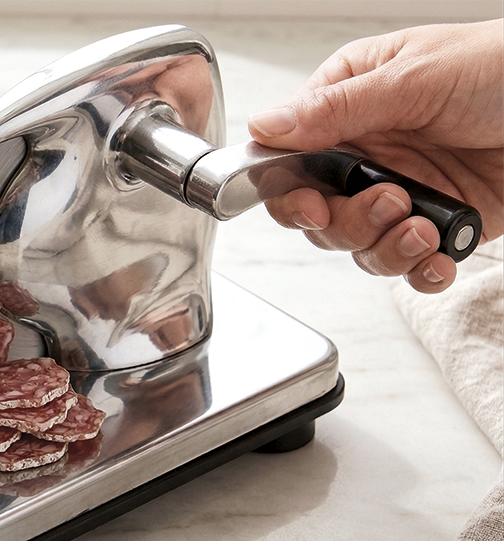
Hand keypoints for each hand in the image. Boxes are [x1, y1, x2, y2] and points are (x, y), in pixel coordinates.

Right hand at [248, 20, 502, 292]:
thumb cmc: (503, 67)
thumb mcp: (413, 78)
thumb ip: (335, 110)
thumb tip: (262, 128)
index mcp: (347, 106)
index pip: (288, 160)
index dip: (291, 194)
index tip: (314, 207)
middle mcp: (366, 153)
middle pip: (317, 216)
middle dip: (348, 223)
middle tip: (388, 204)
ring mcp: (400, 191)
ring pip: (358, 245)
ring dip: (387, 247)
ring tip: (424, 227)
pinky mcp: (436, 223)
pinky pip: (407, 265)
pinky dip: (418, 271)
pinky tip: (437, 257)